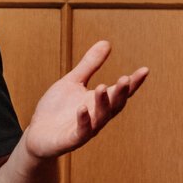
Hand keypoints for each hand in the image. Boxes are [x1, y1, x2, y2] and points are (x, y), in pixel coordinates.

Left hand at [23, 40, 148, 159]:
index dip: (133, 83)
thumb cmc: (57, 108)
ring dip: (102, 103)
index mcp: (99, 102)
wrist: (38, 134)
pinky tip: (81, 108)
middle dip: (120, 93)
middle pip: (114, 105)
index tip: (144, 70)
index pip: (120, 92)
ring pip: (100, 118)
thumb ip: (89, 65)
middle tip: (125, 79)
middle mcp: (97, 116)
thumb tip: (106, 42)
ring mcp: (86, 129)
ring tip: (101, 88)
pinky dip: (83, 120)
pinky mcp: (72, 139)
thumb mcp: (72, 81)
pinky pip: (81, 131)